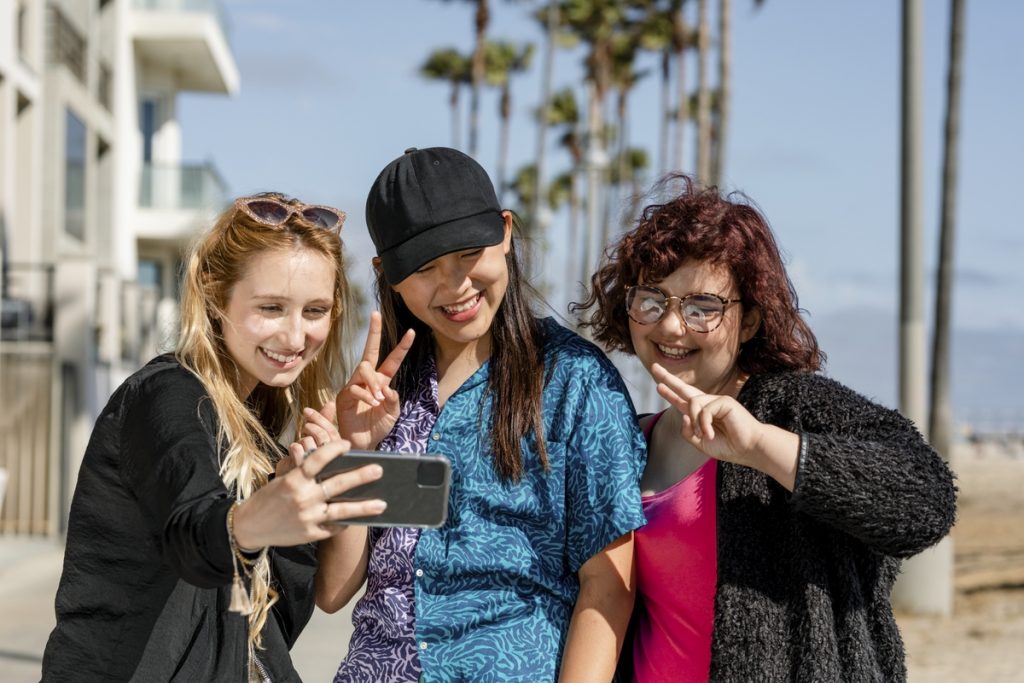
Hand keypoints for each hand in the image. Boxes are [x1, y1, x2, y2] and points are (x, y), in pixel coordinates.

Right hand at [234, 440, 387, 548]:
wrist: (249, 526)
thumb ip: (305, 471)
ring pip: (341, 511)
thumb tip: (332, 461)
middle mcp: (302, 497)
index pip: (317, 459)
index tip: (348, 444)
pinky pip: (333, 527)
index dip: (333, 449)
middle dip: (360, 476)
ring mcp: (307, 517)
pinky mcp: (309, 534)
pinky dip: (345, 522)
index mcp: (293, 479)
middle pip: (336, 484)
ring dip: (364, 507)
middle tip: (379, 470)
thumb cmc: (270, 498)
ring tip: (382, 504)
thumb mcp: (283, 478)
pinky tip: (357, 518)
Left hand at [280, 404, 343, 477]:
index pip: (333, 434)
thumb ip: (324, 423)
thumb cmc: (308, 465)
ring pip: (309, 443)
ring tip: (300, 447)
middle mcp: (332, 466)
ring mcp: (317, 472)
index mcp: (339, 458)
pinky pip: (298, 450)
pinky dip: (294, 447)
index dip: (320, 419)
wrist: (293, 492)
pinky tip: (293, 451)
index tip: (307, 411)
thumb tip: (330, 403)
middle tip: (305, 427)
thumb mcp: (317, 444)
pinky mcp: (303, 476)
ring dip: (302, 441)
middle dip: (312, 429)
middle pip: (323, 438)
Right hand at [335, 311, 414, 449]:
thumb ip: (394, 400)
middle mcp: (367, 380)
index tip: (412, 332)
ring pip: (363, 369)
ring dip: (373, 382)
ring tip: (379, 399)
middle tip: (375, 314)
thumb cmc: (377, 426)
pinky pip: (354, 388)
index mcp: (382, 381)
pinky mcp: (344, 397)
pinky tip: (373, 404)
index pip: (393, 360)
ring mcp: (354, 386)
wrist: (364, 443)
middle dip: (373, 332)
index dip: (402, 347)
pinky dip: (366, 395)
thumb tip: (387, 388)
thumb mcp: (393, 412)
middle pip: (369, 351)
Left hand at [651, 363, 764, 466]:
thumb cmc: (728, 447)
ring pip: (692, 404)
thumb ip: (688, 432)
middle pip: (684, 388)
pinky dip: (704, 424)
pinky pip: (704, 409)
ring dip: (695, 422)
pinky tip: (710, 434)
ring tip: (704, 435)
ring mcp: (716, 401)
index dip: (670, 393)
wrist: (748, 449)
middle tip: (654, 367)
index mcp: (701, 414)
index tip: (659, 385)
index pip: (682, 401)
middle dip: (668, 379)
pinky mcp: (724, 401)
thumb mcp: (700, 443)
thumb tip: (683, 415)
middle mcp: (707, 404)